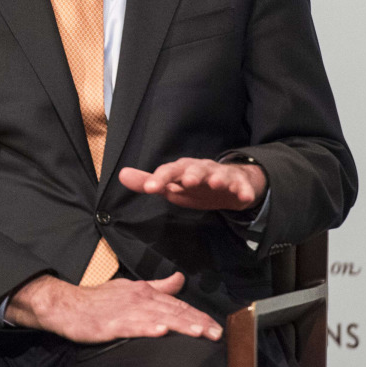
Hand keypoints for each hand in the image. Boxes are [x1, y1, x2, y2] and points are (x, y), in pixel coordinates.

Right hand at [5, 273, 221, 342]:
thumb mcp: (130, 288)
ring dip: (179, 324)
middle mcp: (137, 299)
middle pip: (172, 311)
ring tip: (198, 331)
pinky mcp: (111, 324)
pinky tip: (160, 330)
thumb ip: (157, 286)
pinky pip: (132, 326)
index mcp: (143, 292)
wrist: (66, 304)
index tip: (215, 326)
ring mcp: (124, 312)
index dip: (197, 314)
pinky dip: (147, 327)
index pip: (176, 304)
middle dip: (196, 322)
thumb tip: (180, 278)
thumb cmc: (98, 300)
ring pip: (157, 318)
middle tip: (216, 333)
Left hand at [119, 158, 266, 210]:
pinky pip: (242, 187)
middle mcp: (200, 169)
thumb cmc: (193, 185)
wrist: (227, 184)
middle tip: (187, 181)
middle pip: (195, 169)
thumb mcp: (170, 185)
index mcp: (182, 169)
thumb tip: (121, 174)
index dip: (159, 179)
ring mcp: (221, 175)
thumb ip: (148, 182)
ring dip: (217, 178)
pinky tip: (244, 197)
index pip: (168, 171)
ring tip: (214, 183)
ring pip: (219, 174)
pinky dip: (244, 191)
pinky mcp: (238, 184)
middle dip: (191, 174)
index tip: (149, 188)